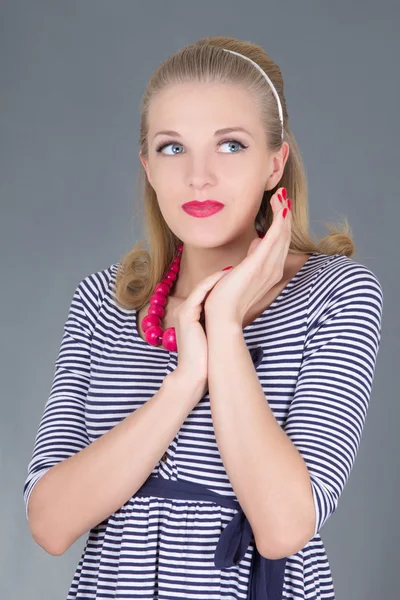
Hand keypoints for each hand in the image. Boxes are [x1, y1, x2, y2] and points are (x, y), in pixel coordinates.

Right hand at [172, 268, 231, 395]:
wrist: (194, 375)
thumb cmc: (206, 360)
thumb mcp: (214, 335)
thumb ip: (219, 323)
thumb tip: (236, 316)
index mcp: (191, 315)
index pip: (207, 292)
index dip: (222, 282)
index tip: (238, 275)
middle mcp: (185, 310)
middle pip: (205, 286)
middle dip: (221, 276)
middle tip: (238, 267)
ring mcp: (184, 311)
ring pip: (203, 286)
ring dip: (219, 276)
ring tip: (235, 268)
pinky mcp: (186, 314)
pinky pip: (201, 292)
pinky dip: (213, 283)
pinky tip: (227, 277)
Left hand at [204, 188, 291, 324]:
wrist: (221, 314)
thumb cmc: (227, 296)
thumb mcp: (242, 272)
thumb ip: (252, 257)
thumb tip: (256, 242)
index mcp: (270, 271)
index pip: (280, 242)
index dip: (282, 223)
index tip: (279, 206)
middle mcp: (273, 269)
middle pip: (285, 236)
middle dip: (284, 214)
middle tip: (281, 195)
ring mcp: (267, 267)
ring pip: (282, 235)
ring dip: (283, 213)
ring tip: (280, 196)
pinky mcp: (258, 265)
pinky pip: (274, 239)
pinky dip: (279, 222)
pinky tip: (281, 208)